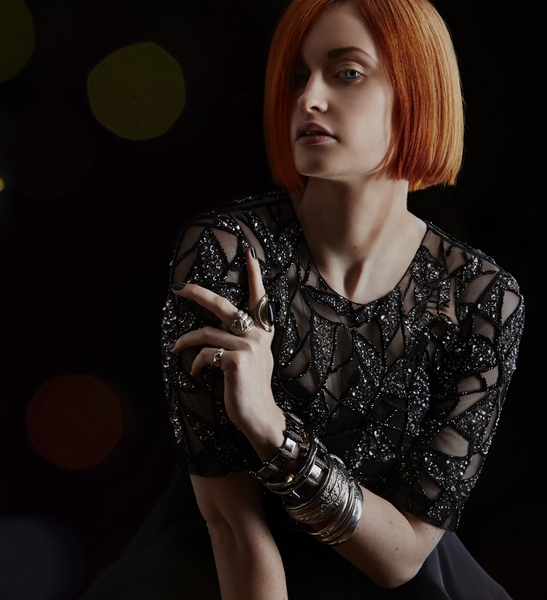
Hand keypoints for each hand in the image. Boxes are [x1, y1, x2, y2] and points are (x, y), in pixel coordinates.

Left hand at [169, 248, 285, 457]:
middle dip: (198, 293)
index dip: (254, 275)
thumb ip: (244, 339)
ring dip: (186, 340)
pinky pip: (205, 354)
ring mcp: (247, 345)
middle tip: (179, 287)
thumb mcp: (254, 358)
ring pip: (205, 332)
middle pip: (222, 304)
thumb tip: (216, 332)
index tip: (249, 253)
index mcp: (262, 331)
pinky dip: (196, 362)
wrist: (259, 414)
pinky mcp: (235, 359)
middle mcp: (257, 334)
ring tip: (175, 347)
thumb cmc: (251, 387)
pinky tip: (196, 372)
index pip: (260, 298)